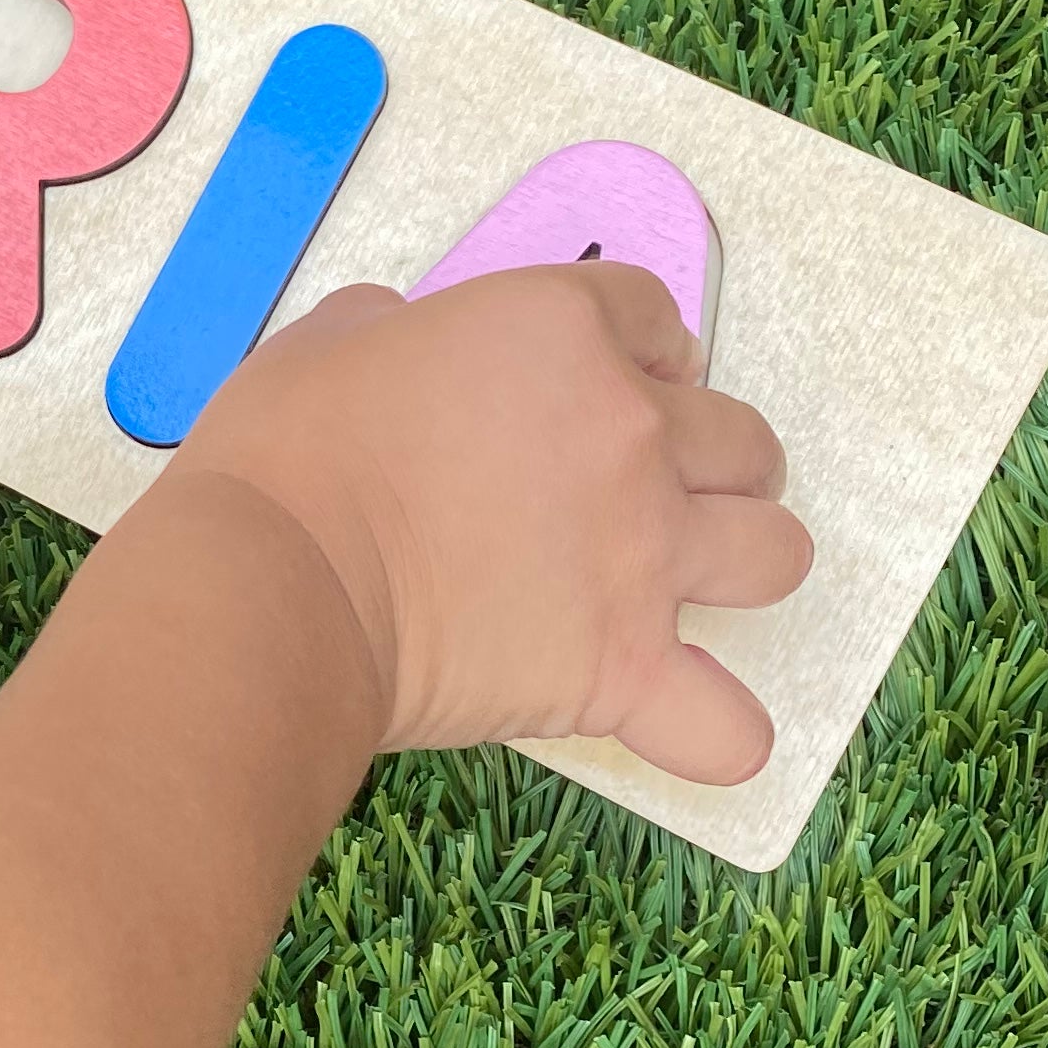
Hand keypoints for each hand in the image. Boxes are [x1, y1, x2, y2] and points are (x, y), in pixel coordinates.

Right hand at [166, 266, 811, 782]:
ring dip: (741, 563)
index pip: (651, 316)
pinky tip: (684, 721)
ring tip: (683, 585)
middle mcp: (629, 433)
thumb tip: (400, 343)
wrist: (273, 584)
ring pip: (774, 554)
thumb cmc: (283, 458)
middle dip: (710, 462)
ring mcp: (641, 556)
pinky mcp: (623, 668)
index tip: (620, 381)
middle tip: (650, 493)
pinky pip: (727, 724)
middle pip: (738, 439)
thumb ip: (394, 329)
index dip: (643, 351)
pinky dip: (717, 730)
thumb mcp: (330, 341)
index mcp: (561, 334)